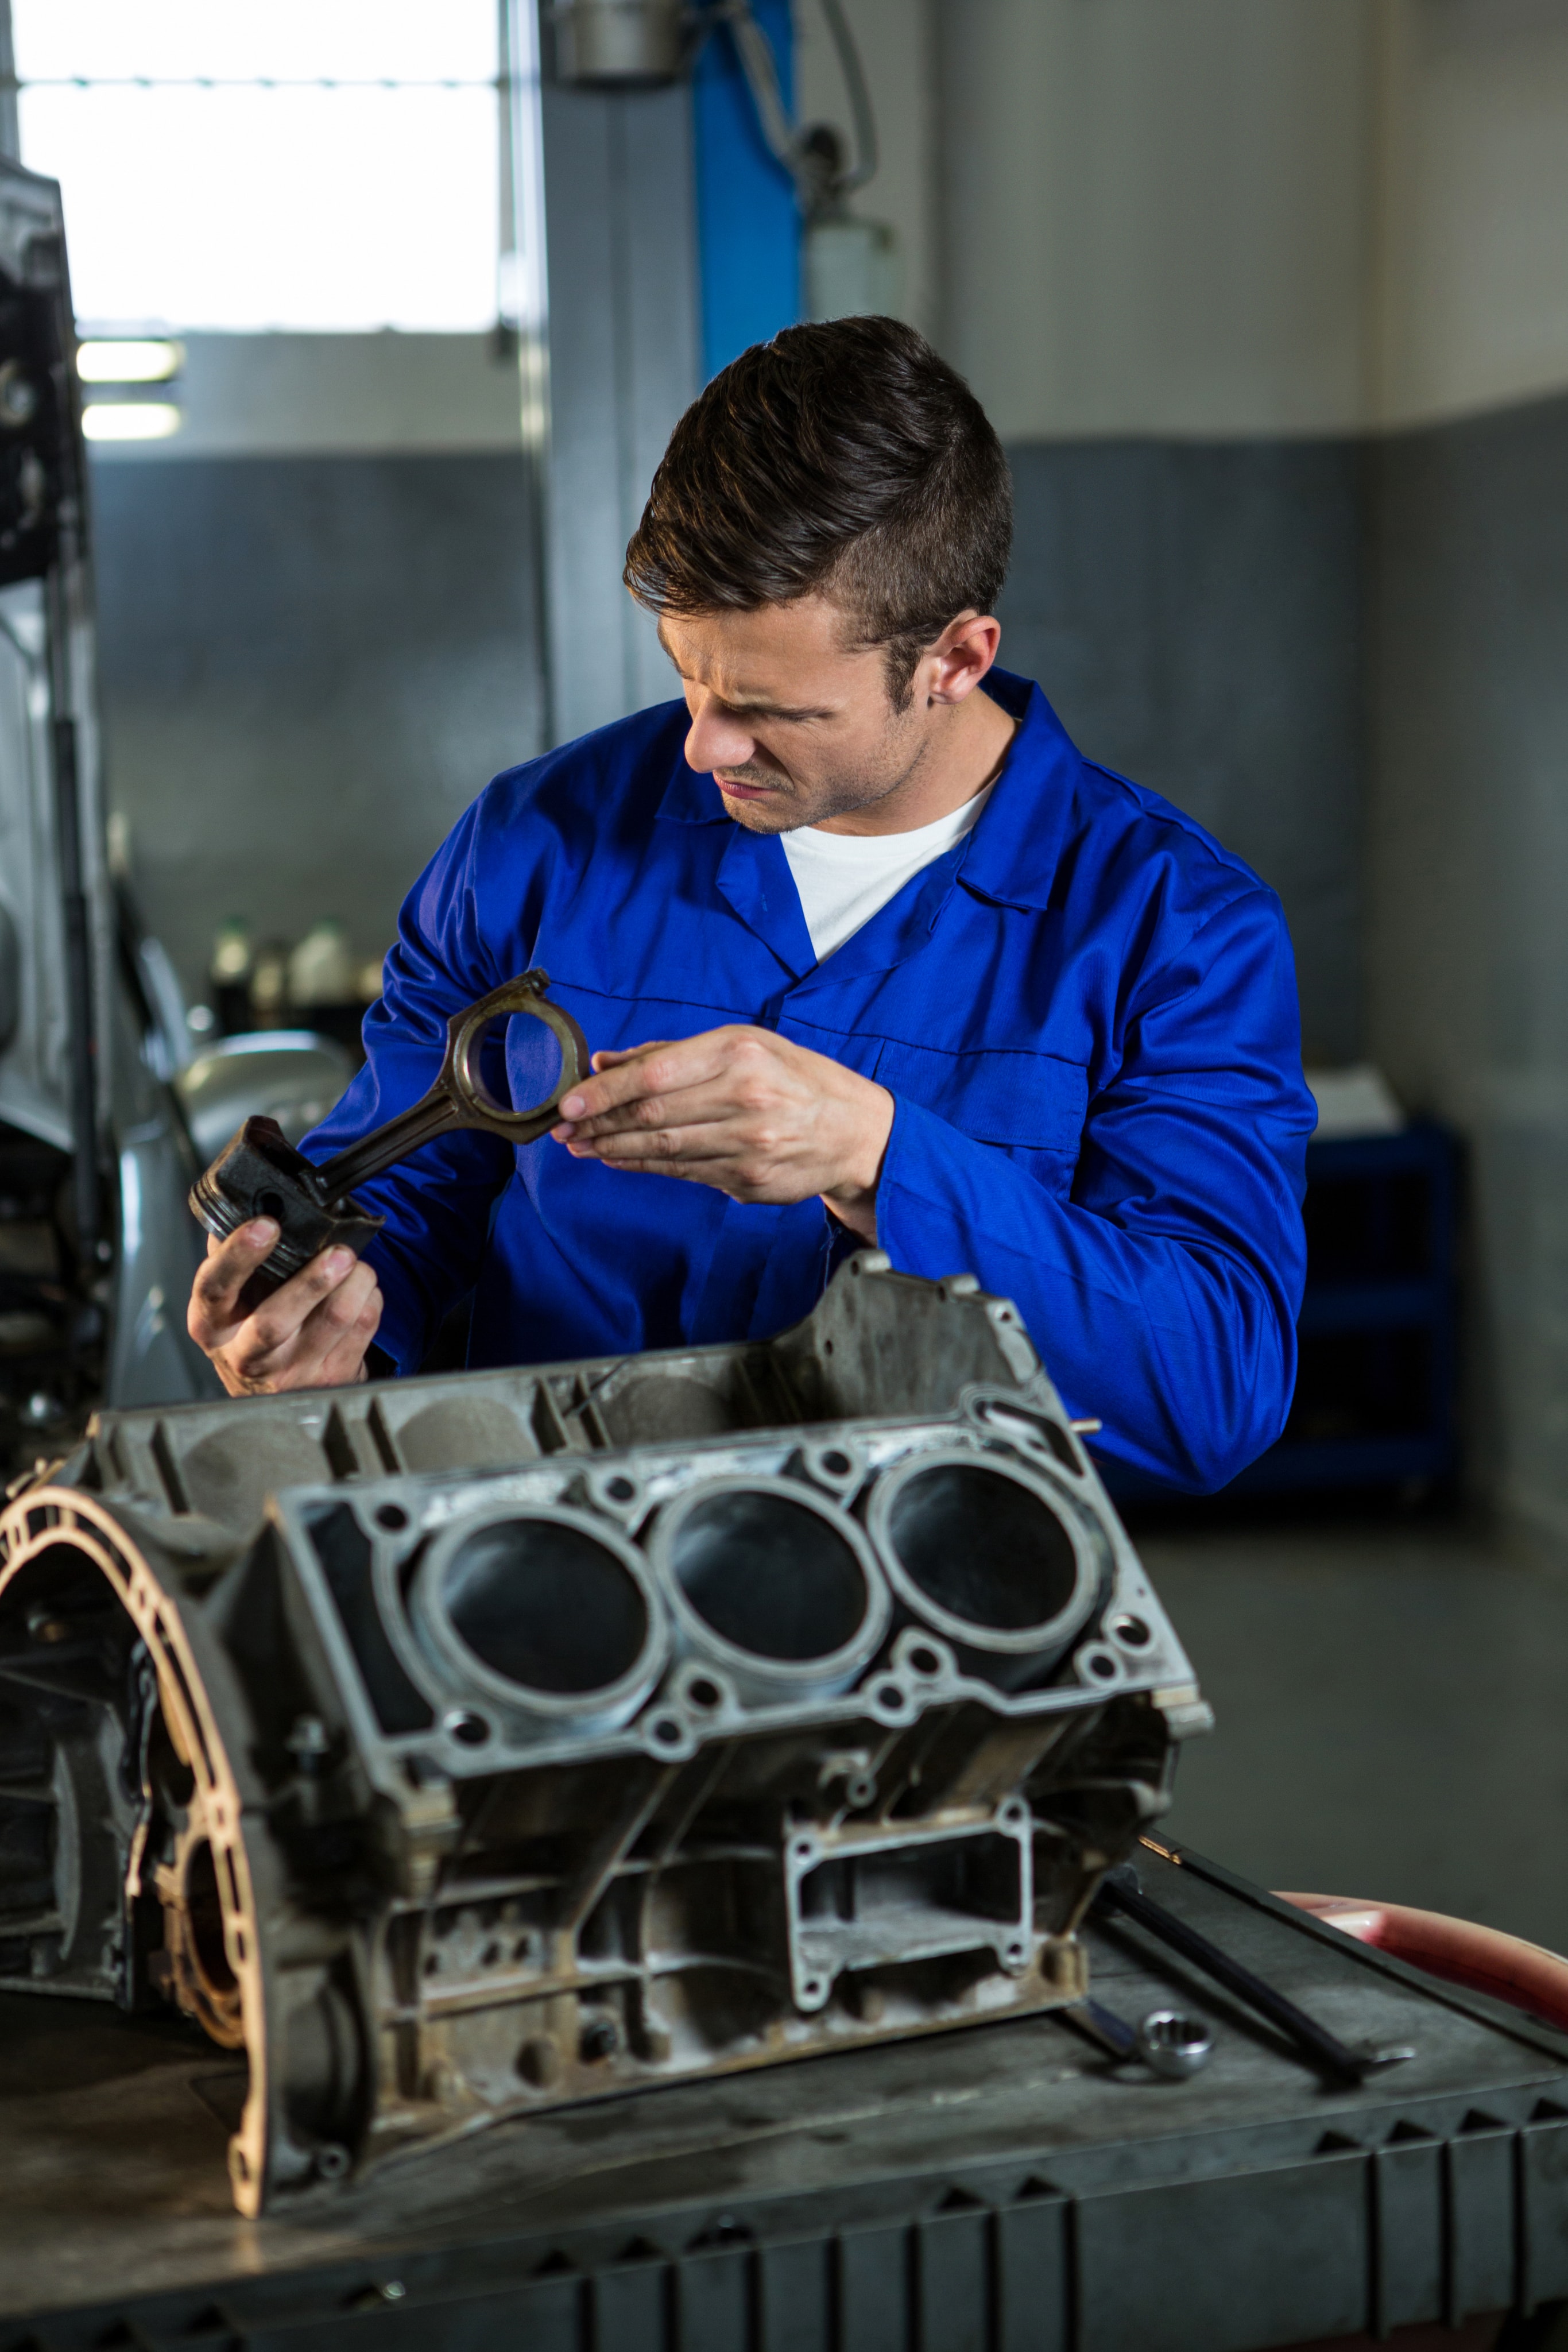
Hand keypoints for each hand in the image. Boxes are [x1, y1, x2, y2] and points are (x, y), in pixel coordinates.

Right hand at [187, 1220, 383, 1396]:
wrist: (272, 1395)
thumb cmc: (249, 1335)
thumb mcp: (228, 1303)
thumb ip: (234, 1259)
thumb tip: (249, 1204)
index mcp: (212, 1326)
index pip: (215, 1289)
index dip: (238, 1256)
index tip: (265, 1226)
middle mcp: (247, 1354)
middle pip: (275, 1320)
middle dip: (312, 1281)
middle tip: (337, 1253)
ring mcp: (291, 1372)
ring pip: (333, 1320)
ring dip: (355, 1282)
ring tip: (355, 1263)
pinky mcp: (331, 1378)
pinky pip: (363, 1328)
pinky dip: (370, 1298)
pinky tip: (362, 1289)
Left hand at [551, 1026, 892, 1242]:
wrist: (854, 1130)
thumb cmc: (794, 1078)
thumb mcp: (743, 1045)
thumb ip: (672, 1054)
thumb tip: (605, 1063)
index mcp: (739, 1053)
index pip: (656, 1075)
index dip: (605, 1092)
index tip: (569, 1101)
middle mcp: (744, 1099)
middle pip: (653, 1114)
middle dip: (599, 1123)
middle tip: (562, 1128)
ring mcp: (749, 1144)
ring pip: (663, 1149)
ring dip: (614, 1148)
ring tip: (581, 1146)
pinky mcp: (750, 1180)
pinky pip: (684, 1173)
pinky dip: (645, 1167)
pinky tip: (619, 1159)